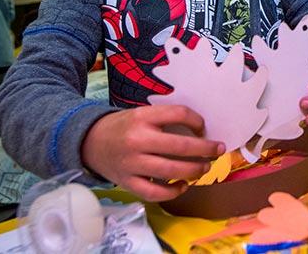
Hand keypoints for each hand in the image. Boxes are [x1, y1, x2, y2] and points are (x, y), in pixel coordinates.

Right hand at [81, 105, 224, 201]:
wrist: (89, 142)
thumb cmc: (123, 127)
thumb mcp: (141, 114)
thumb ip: (165, 120)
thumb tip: (199, 130)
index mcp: (142, 117)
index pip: (179, 114)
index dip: (197, 121)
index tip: (204, 128)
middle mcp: (137, 140)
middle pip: (180, 147)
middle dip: (205, 149)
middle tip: (218, 149)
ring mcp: (132, 164)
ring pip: (171, 172)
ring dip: (194, 170)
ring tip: (205, 168)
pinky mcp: (127, 183)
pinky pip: (155, 193)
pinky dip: (173, 192)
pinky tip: (184, 185)